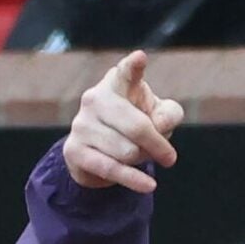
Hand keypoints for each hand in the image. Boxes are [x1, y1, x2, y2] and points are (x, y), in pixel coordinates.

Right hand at [62, 49, 185, 193]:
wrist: (99, 151)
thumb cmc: (135, 125)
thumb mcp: (158, 115)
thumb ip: (169, 114)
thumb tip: (160, 124)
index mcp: (117, 84)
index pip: (126, 73)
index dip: (133, 67)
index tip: (140, 58)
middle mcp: (95, 99)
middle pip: (138, 127)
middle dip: (158, 145)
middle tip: (169, 157)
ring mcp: (81, 124)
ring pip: (128, 151)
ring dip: (142, 159)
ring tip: (138, 157)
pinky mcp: (75, 150)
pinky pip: (112, 168)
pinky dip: (134, 179)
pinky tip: (149, 185)